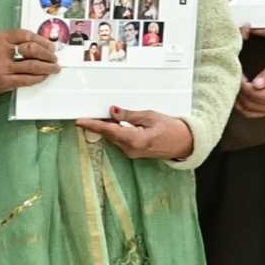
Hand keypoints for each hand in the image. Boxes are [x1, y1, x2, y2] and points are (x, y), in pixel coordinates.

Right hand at [0, 29, 60, 96]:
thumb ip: (16, 41)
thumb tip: (42, 45)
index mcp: (0, 37)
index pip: (27, 35)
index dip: (42, 40)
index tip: (50, 45)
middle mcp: (1, 51)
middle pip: (32, 50)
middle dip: (47, 54)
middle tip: (54, 57)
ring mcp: (3, 67)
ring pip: (32, 65)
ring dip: (47, 67)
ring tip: (54, 68)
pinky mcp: (5, 81)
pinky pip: (27, 79)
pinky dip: (39, 78)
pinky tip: (43, 76)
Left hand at [76, 107, 197, 161]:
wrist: (184, 143)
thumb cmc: (171, 128)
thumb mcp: (150, 116)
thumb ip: (129, 115)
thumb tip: (113, 111)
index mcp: (134, 139)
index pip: (108, 130)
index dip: (93, 125)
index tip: (80, 121)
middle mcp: (130, 149)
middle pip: (109, 134)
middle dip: (98, 124)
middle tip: (89, 114)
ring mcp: (131, 153)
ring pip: (113, 138)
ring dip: (108, 128)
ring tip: (104, 116)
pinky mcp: (133, 152)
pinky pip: (120, 141)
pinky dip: (116, 132)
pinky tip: (116, 124)